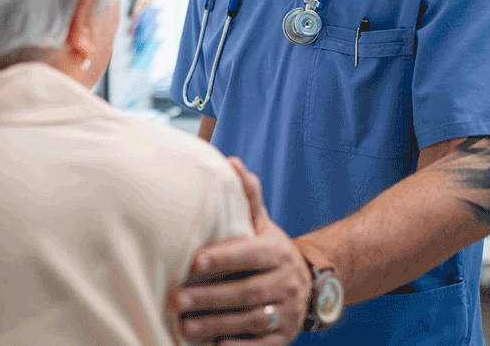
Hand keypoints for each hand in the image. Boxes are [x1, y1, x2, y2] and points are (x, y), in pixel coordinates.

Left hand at [171, 158, 312, 344]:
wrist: (313, 285)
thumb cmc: (270, 252)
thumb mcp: (263, 225)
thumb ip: (248, 197)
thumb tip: (231, 161)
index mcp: (275, 252)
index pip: (249, 254)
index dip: (223, 259)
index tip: (193, 263)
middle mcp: (284, 282)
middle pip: (246, 291)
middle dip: (209, 297)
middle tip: (176, 300)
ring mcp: (286, 312)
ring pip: (251, 320)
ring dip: (216, 325)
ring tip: (184, 328)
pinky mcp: (284, 338)